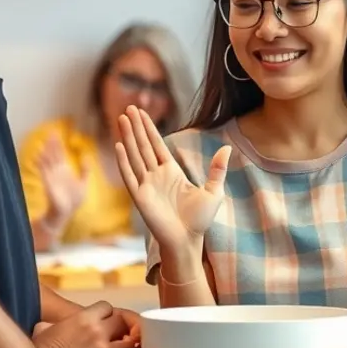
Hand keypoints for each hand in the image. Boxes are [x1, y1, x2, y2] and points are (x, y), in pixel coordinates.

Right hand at [29, 301, 138, 347]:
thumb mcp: (42, 330)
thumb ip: (51, 325)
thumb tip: (46, 327)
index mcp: (84, 318)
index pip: (108, 308)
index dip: (108, 318)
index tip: (105, 326)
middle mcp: (99, 333)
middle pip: (125, 325)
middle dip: (123, 334)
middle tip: (119, 344)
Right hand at [37, 134, 88, 221]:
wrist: (66, 213)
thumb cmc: (73, 200)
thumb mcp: (83, 183)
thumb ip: (85, 170)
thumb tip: (86, 156)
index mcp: (65, 170)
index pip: (60, 154)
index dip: (58, 144)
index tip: (56, 133)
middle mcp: (57, 172)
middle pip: (53, 155)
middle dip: (52, 144)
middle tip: (50, 132)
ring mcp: (52, 177)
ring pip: (48, 162)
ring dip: (45, 153)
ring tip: (43, 142)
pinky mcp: (48, 184)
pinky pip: (44, 172)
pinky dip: (41, 164)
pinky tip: (38, 156)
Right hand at [115, 106, 230, 249]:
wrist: (188, 240)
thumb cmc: (199, 220)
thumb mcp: (213, 191)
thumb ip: (217, 169)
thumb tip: (227, 149)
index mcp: (171, 172)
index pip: (157, 145)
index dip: (149, 128)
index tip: (142, 112)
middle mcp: (156, 175)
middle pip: (143, 145)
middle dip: (137, 127)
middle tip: (129, 107)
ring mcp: (146, 185)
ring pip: (135, 155)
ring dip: (128, 137)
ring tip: (122, 119)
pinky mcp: (140, 197)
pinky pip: (130, 175)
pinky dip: (124, 161)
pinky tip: (119, 145)